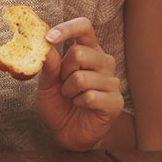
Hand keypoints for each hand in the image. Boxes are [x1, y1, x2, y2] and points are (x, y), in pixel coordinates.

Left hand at [35, 18, 123, 149]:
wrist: (66, 134)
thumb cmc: (58, 105)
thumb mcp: (46, 84)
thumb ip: (48, 66)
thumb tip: (47, 46)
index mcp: (88, 51)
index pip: (84, 27)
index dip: (67, 29)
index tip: (49, 38)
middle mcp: (104, 62)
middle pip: (79, 53)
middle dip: (63, 72)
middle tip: (63, 84)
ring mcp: (112, 82)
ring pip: (82, 77)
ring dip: (68, 91)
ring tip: (71, 98)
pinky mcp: (115, 101)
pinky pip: (90, 96)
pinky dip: (78, 103)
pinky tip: (80, 106)